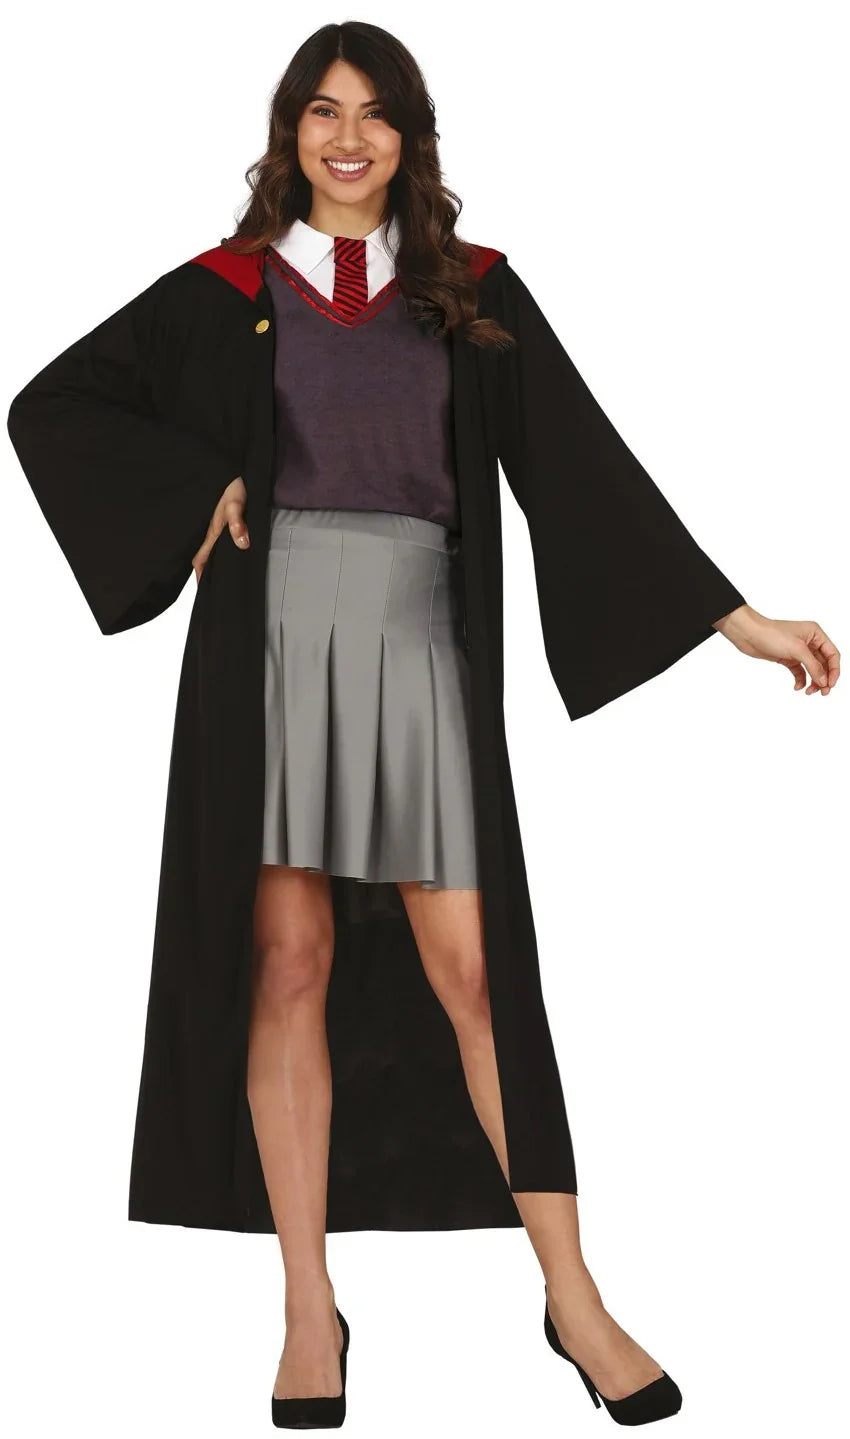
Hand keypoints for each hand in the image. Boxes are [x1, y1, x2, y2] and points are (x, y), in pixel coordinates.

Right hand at [192, 476, 248, 583]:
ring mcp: (216, 525)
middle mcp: (212, 530)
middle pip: (204, 556)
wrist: (233, 470)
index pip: (200, 558)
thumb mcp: (236, 503)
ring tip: (221, 575)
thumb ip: (238, 523)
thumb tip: (242, 543)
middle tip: (213, 586)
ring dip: (213, 561)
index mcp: (212, 530)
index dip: (200, 573)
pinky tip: (230, 553)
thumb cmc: (234, 485)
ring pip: (211, 548)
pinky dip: (220, 550)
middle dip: (206, 571)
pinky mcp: (223, 520)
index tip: (203, 588)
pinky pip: (218, 540)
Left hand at [712, 604, 839, 694]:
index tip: (830, 684)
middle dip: (824, 678)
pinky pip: (799, 672)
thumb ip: (813, 666)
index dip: (834, 670)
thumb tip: (824, 681)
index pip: (832, 654)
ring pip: (812, 669)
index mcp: (815, 633)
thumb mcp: (797, 650)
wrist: (748, 634)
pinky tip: (797, 687)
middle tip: (822, 693)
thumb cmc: (771, 634)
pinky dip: (800, 680)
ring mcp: (798, 650)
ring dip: (813, 681)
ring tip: (809, 692)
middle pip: (823, 664)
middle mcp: (809, 641)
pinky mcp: (788, 658)